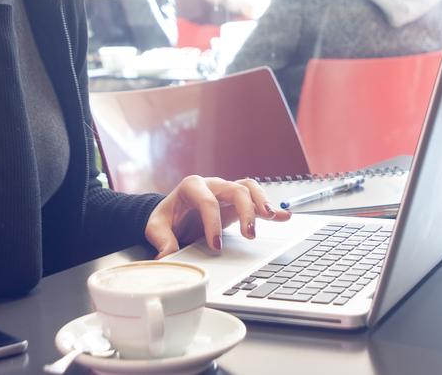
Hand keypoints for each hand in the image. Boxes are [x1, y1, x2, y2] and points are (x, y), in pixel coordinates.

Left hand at [145, 176, 291, 258]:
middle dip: (245, 210)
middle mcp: (212, 185)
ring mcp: (226, 191)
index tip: (215, 245)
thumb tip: (167, 256)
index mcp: (192, 187)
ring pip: (249, 187)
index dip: (213, 223)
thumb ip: (162, 241)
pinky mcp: (235, 202)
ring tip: (271, 217)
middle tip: (249, 234)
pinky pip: (256, 198)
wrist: (171, 213)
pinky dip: (270, 207)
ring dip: (261, 202)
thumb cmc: (166, 217)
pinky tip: (285, 216)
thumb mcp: (156, 227)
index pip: (207, 201)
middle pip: (235, 189)